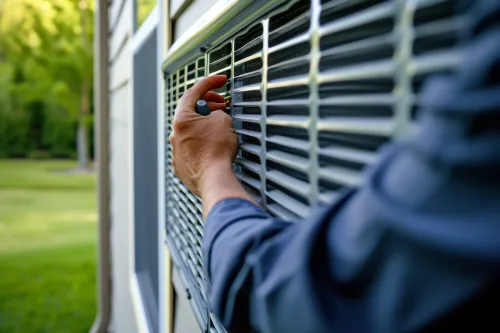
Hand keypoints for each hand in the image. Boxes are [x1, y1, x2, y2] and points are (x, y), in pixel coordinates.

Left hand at [169, 75, 237, 196]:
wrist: (213, 179)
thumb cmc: (217, 150)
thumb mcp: (223, 121)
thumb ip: (218, 113)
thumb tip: (215, 118)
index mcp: (181, 119)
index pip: (194, 93)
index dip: (209, 82)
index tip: (220, 79)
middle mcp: (175, 134)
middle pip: (190, 112)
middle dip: (208, 105)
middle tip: (223, 105)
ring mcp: (176, 152)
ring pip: (191, 132)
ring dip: (204, 126)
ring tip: (221, 128)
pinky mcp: (182, 166)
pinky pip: (192, 148)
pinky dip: (202, 143)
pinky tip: (214, 147)